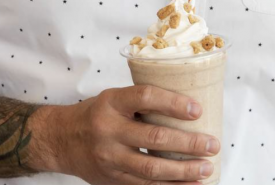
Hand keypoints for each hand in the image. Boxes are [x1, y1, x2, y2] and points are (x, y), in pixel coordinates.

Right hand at [46, 86, 220, 184]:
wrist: (62, 139)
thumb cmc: (95, 114)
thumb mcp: (113, 98)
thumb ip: (141, 102)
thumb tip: (182, 106)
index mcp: (111, 102)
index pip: (146, 97)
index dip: (173, 103)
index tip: (198, 110)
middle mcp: (108, 130)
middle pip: (154, 137)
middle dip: (188, 143)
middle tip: (212, 144)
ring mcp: (110, 158)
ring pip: (152, 168)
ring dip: (184, 170)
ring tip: (207, 167)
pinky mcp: (113, 179)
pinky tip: (190, 184)